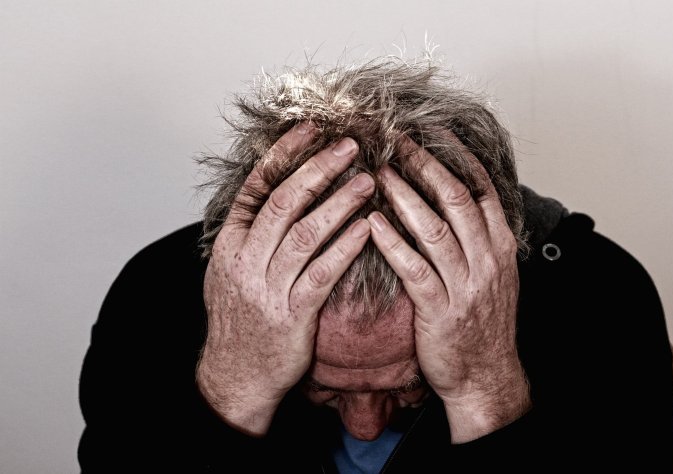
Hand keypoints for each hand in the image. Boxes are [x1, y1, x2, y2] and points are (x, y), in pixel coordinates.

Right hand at [196, 123, 373, 435]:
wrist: (236, 374)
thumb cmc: (241, 320)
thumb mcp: (229, 271)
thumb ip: (249, 233)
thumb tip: (271, 191)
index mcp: (230, 244)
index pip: (256, 186)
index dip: (284, 154)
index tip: (310, 128)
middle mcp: (245, 260)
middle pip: (284, 202)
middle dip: (318, 169)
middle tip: (350, 146)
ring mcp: (267, 287)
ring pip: (306, 234)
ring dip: (339, 203)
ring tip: (368, 181)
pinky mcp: (293, 314)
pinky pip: (323, 273)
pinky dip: (346, 247)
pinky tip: (368, 227)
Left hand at [368, 136, 530, 442]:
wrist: (485, 374)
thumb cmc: (481, 322)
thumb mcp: (493, 274)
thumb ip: (478, 236)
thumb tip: (455, 196)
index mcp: (500, 246)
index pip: (482, 189)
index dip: (457, 156)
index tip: (433, 131)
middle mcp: (487, 260)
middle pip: (457, 199)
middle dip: (426, 165)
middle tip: (397, 140)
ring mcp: (465, 284)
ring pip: (435, 228)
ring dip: (404, 196)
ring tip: (378, 172)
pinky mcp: (440, 309)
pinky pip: (414, 269)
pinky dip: (392, 242)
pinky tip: (371, 222)